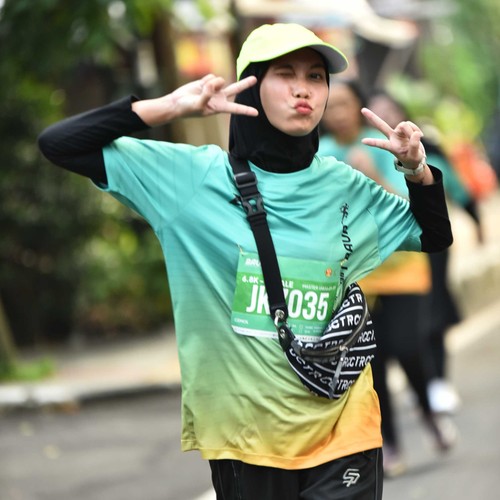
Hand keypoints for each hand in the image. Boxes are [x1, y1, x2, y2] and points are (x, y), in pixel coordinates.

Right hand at [133, 74, 257, 126]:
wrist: (177, 103)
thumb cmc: (187, 108)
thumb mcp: (198, 105)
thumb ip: (207, 94)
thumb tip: (215, 83)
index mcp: (219, 107)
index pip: (236, 109)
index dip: (246, 110)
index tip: (256, 113)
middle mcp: (219, 98)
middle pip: (235, 89)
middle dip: (244, 84)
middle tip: (255, 79)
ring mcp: (214, 89)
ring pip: (219, 80)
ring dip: (211, 83)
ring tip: (202, 90)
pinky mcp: (207, 82)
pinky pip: (211, 76)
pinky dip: (205, 80)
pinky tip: (199, 86)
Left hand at [360, 107, 425, 168]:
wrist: (416, 156)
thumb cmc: (412, 159)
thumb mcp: (414, 156)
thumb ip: (414, 145)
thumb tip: (415, 133)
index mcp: (392, 147)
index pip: (381, 144)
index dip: (373, 142)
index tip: (363, 141)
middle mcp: (392, 138)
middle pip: (381, 126)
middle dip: (372, 117)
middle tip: (362, 110)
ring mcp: (398, 132)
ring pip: (404, 125)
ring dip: (412, 130)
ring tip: (417, 138)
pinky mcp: (404, 129)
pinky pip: (410, 124)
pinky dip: (416, 129)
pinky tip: (419, 135)